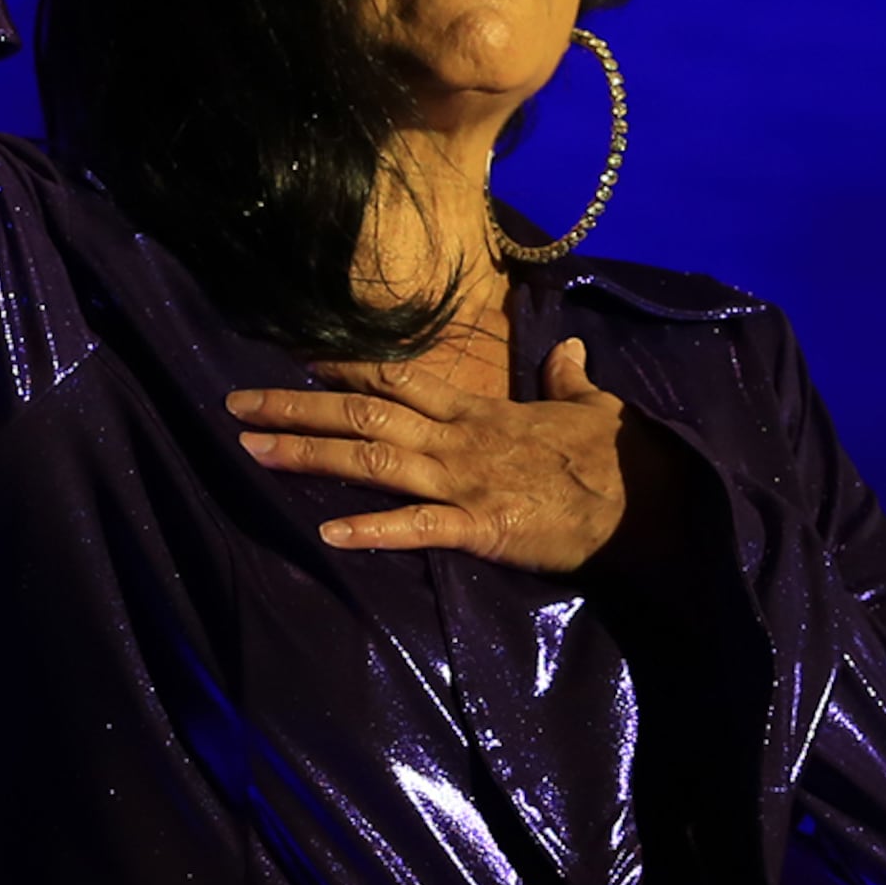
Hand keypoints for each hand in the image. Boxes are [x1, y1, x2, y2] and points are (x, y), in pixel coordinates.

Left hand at [227, 339, 635, 572]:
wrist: (649, 502)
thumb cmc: (617, 457)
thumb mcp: (590, 406)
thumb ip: (566, 378)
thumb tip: (567, 350)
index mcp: (478, 412)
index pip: (397, 381)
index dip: (341, 371)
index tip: (293, 365)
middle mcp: (459, 439)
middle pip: (364, 416)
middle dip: (296, 410)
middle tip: (236, 405)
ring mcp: (467, 482)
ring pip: (374, 461)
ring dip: (310, 455)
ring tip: (252, 450)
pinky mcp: (483, 526)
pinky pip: (418, 528)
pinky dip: (373, 530)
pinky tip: (328, 533)